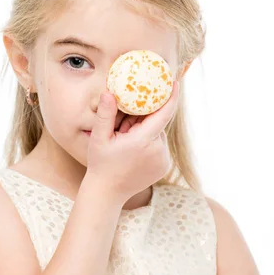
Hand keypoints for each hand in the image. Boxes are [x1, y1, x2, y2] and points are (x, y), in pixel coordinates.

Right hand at [85, 81, 179, 201]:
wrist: (107, 192)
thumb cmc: (101, 163)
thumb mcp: (99, 138)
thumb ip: (106, 114)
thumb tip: (109, 92)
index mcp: (143, 142)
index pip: (163, 114)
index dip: (170, 97)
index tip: (174, 82)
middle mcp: (158, 151)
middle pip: (156, 123)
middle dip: (142, 120)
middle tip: (122, 128)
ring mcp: (163, 161)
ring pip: (157, 134)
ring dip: (145, 132)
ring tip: (125, 141)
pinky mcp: (164, 167)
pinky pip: (159, 146)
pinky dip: (149, 142)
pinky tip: (132, 151)